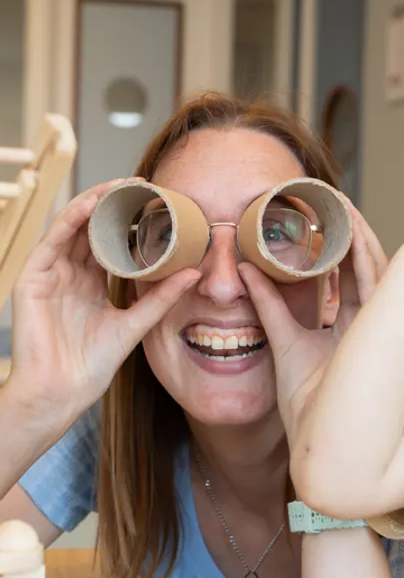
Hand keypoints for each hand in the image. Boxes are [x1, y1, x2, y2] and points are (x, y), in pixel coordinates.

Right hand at [6, 182, 199, 432]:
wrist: (60, 392)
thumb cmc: (92, 366)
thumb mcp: (135, 325)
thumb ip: (161, 298)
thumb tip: (195, 274)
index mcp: (92, 283)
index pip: (112, 242)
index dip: (132, 221)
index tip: (158, 204)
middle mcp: (70, 273)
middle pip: (93, 228)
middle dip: (116, 204)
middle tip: (144, 185)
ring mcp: (50, 273)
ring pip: (73, 226)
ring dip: (97, 202)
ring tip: (123, 185)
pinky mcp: (33, 277)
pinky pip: (53, 239)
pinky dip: (73, 218)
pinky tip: (94, 204)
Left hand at [240, 198, 387, 439]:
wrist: (314, 445)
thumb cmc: (304, 406)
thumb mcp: (282, 344)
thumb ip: (269, 308)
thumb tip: (246, 271)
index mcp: (343, 330)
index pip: (345, 277)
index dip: (337, 246)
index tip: (323, 215)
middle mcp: (361, 327)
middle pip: (361, 269)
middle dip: (350, 232)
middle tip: (333, 198)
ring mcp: (368, 330)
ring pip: (370, 273)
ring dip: (356, 236)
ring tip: (341, 204)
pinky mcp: (367, 334)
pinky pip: (367, 290)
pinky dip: (362, 259)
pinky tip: (351, 232)